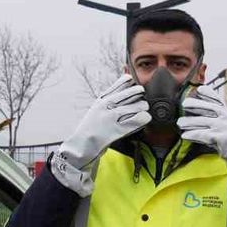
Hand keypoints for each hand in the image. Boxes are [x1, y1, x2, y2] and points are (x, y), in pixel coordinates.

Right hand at [50, 74, 149, 195]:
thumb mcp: (98, 106)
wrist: (82, 145)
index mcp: (103, 98)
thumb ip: (111, 95)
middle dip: (140, 94)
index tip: (135, 87)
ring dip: (143, 107)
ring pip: (138, 105)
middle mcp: (107, 105)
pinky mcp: (118, 130)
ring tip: (142, 111)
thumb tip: (127, 81)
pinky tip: (144, 119)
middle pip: (133, 92)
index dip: (132, 83)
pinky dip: (144, 118)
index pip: (123, 82)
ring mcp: (112, 117)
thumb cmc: (92, 126)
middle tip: (141, 99)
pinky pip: (138, 120)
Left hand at [178, 85, 226, 205]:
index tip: (200, 89)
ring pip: (204, 121)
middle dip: (197, 104)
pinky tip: (185, 135)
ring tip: (180, 123)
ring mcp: (226, 127)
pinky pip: (204, 134)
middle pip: (210, 108)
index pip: (219, 101)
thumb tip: (197, 120)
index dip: (210, 94)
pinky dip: (193, 134)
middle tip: (185, 104)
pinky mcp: (222, 137)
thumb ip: (215, 123)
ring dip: (190, 122)